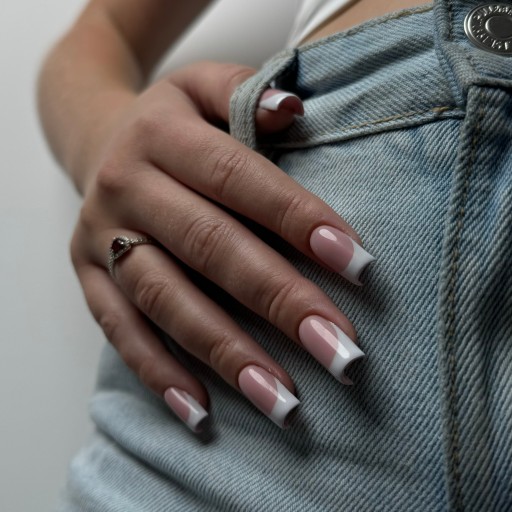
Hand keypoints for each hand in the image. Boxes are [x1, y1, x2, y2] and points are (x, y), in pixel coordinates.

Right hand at [71, 61, 374, 430]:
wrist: (99, 142)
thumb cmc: (173, 124)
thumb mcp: (202, 87)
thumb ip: (244, 93)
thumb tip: (293, 111)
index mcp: (161, 134)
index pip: (239, 178)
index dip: (298, 220)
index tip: (359, 268)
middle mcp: (125, 185)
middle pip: (210, 248)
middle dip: (280, 302)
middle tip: (342, 354)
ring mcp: (101, 237)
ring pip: (166, 301)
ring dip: (227, 354)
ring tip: (285, 402)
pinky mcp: (87, 277)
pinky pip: (119, 331)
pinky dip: (160, 373)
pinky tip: (203, 413)